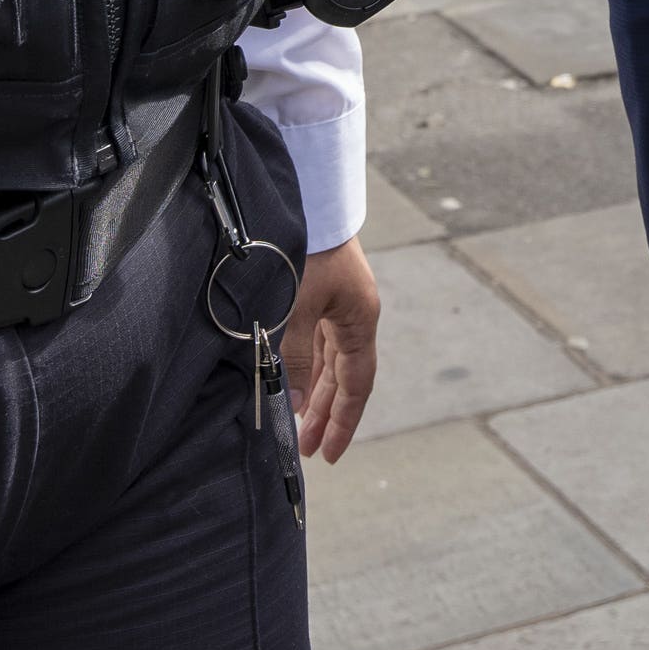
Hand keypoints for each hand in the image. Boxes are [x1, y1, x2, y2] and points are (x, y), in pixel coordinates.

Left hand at [286, 237, 380, 462]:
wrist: (305, 195)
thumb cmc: (303, 248)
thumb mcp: (297, 307)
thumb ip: (292, 358)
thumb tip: (290, 405)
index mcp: (360, 319)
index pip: (356, 384)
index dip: (342, 421)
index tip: (327, 454)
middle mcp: (353, 314)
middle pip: (342, 375)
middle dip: (325, 412)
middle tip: (307, 447)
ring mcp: (337, 301)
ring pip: (326, 358)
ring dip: (312, 390)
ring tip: (296, 422)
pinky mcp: (318, 289)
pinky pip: (313, 339)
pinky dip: (303, 363)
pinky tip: (288, 377)